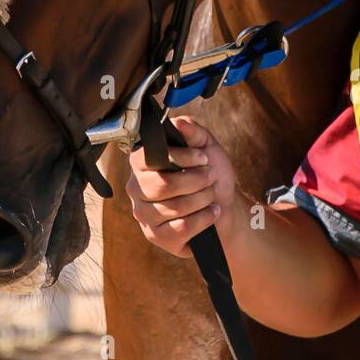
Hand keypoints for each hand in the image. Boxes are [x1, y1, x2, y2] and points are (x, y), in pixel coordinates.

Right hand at [125, 116, 237, 258]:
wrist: (224, 208)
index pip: (150, 158)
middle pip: (161, 185)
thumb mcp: (207, 147)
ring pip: (173, 207)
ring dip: (202, 199)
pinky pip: (180, 228)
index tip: (203, 157)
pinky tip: (211, 212)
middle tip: (210, 177)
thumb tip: (178, 122)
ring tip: (211, 195)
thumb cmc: (210, 176)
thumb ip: (193, 131)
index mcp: (141, 163)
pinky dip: (203, 218)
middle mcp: (136, 188)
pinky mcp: (156, 237)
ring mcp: (144, 215)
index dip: (181, 157)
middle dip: (195, 181)